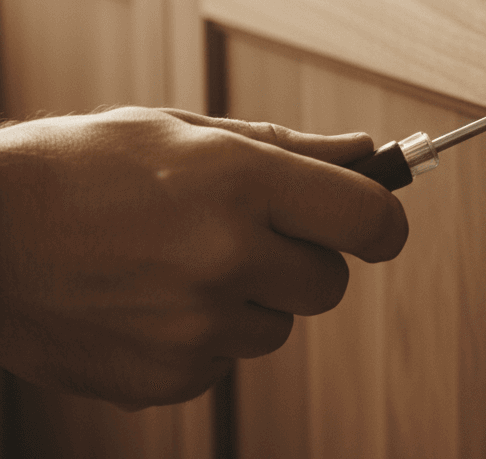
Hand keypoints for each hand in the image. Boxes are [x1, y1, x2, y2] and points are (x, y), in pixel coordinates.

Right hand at [0, 107, 405, 408]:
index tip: (373, 224)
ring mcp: (196, 325)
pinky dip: (198, 339)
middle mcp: (227, 256)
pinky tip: (146, 301)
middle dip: (304, 261)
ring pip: (275, 327)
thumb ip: (288, 149)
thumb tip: (365, 152)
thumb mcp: (183, 131)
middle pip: (330, 283)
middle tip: (246, 236)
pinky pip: (222, 362)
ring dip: (247, 301)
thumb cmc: (80, 168)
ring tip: (175, 264)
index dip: (382, 222)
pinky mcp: (167, 377)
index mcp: (242, 182)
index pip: (371, 219)